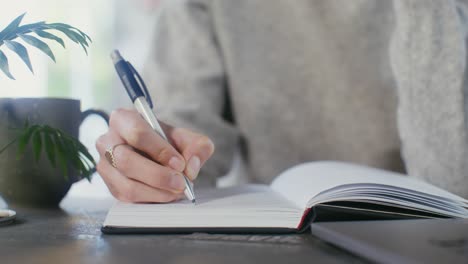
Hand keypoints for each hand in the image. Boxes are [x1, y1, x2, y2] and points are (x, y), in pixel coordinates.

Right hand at [95, 108, 214, 202]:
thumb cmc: (166, 141)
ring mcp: (105, 165)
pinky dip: (151, 200)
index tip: (179, 163)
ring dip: (156, 192)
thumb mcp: (185, 137)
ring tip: (176, 190)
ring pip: (126, 185)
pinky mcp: (110, 186)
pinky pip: (127, 199)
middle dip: (158, 175)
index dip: (160, 150)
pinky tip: (167, 195)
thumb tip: (191, 166)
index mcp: (123, 119)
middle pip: (126, 161)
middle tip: (181, 182)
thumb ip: (197, 146)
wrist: (154, 152)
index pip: (137, 133)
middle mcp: (107, 141)